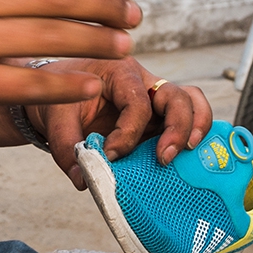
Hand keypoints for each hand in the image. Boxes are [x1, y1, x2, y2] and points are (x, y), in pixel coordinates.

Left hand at [30, 61, 214, 189]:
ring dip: (196, 126)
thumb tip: (84, 180)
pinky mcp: (160, 116)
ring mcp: (155, 98)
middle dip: (176, 127)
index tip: (110, 155)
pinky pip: (189, 114)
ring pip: (190, 101)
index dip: (127, 134)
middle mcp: (143, 80)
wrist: (58, 94)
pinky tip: (192, 154)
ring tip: (188, 152)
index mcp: (118, 72)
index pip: (136, 103)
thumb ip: (66, 148)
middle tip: (164, 158)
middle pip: (174, 96)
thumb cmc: (60, 100)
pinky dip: (197, 130)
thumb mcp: (55, 119)